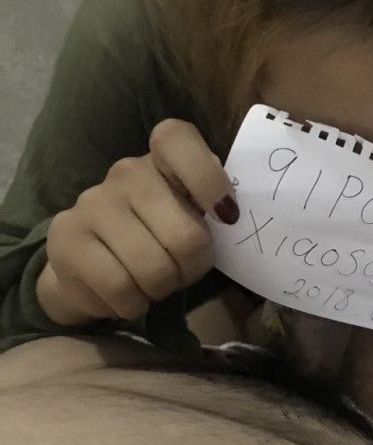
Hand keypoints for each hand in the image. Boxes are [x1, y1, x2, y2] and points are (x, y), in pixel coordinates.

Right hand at [38, 119, 237, 325]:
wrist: (87, 267)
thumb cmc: (156, 241)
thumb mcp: (190, 218)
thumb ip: (213, 210)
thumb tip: (233, 217)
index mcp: (162, 159)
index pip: (177, 140)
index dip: (207, 178)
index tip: (226, 216)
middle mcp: (126, 173)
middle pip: (185, 236)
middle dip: (191, 269)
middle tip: (180, 271)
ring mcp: (92, 203)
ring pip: (153, 269)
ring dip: (161, 290)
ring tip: (151, 284)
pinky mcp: (66, 239)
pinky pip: (119, 288)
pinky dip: (132, 305)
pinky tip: (125, 296)